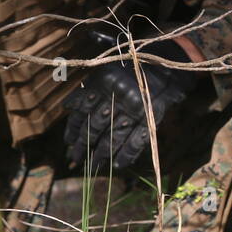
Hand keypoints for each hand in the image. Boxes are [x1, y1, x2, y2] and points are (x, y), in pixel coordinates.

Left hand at [63, 40, 199, 172]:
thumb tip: (68, 108)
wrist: (164, 65)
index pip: (81, 111)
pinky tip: (117, 165)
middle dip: (82, 146)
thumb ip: (87, 89)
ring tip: (93, 166)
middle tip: (75, 159)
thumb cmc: (129, 70)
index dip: (73, 130)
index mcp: (104, 83)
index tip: (68, 143)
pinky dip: (126, 156)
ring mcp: (135, 109)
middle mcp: (117, 97)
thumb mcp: (105, 72)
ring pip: (113, 138)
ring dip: (101, 155)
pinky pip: (136, 142)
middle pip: (94, 127)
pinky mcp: (150, 119)